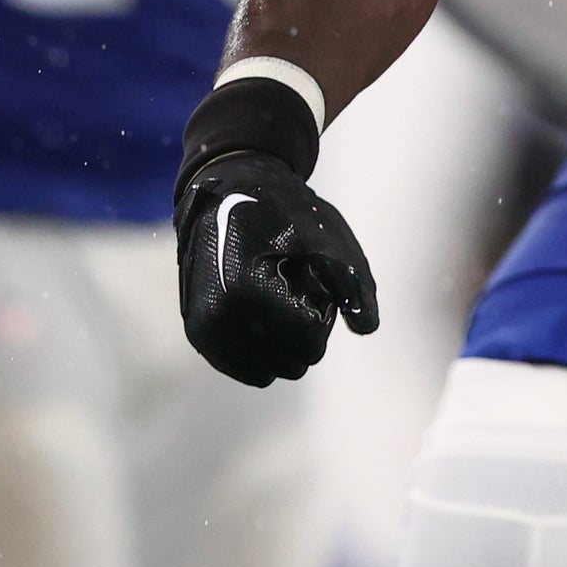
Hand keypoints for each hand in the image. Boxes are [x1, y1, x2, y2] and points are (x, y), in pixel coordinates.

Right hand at [176, 152, 377, 385]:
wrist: (227, 194)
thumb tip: (366, 328)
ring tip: (272, 294)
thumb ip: (354, 285)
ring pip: (271, 371)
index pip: (310, 341)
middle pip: (294, 362)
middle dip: (303, 328)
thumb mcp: (329, 240)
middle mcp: (217, 319)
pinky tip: (259, 309)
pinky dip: (263, 348)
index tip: (309, 275)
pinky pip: (247, 370)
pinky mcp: (200, 337)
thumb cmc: (284, 214)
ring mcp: (204, 332)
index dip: (323, 308)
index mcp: (247, 292)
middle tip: (290, 283)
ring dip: (282, 341)